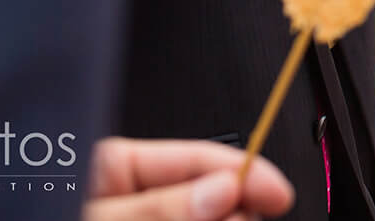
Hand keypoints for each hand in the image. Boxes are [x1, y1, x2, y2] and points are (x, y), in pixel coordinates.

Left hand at [83, 138, 292, 220]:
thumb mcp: (96, 216)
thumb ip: (157, 207)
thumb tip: (220, 190)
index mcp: (113, 168)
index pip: (195, 159)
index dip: (244, 170)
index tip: (279, 193)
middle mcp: (132, 199)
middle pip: (207, 195)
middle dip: (235, 207)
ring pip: (206, 220)